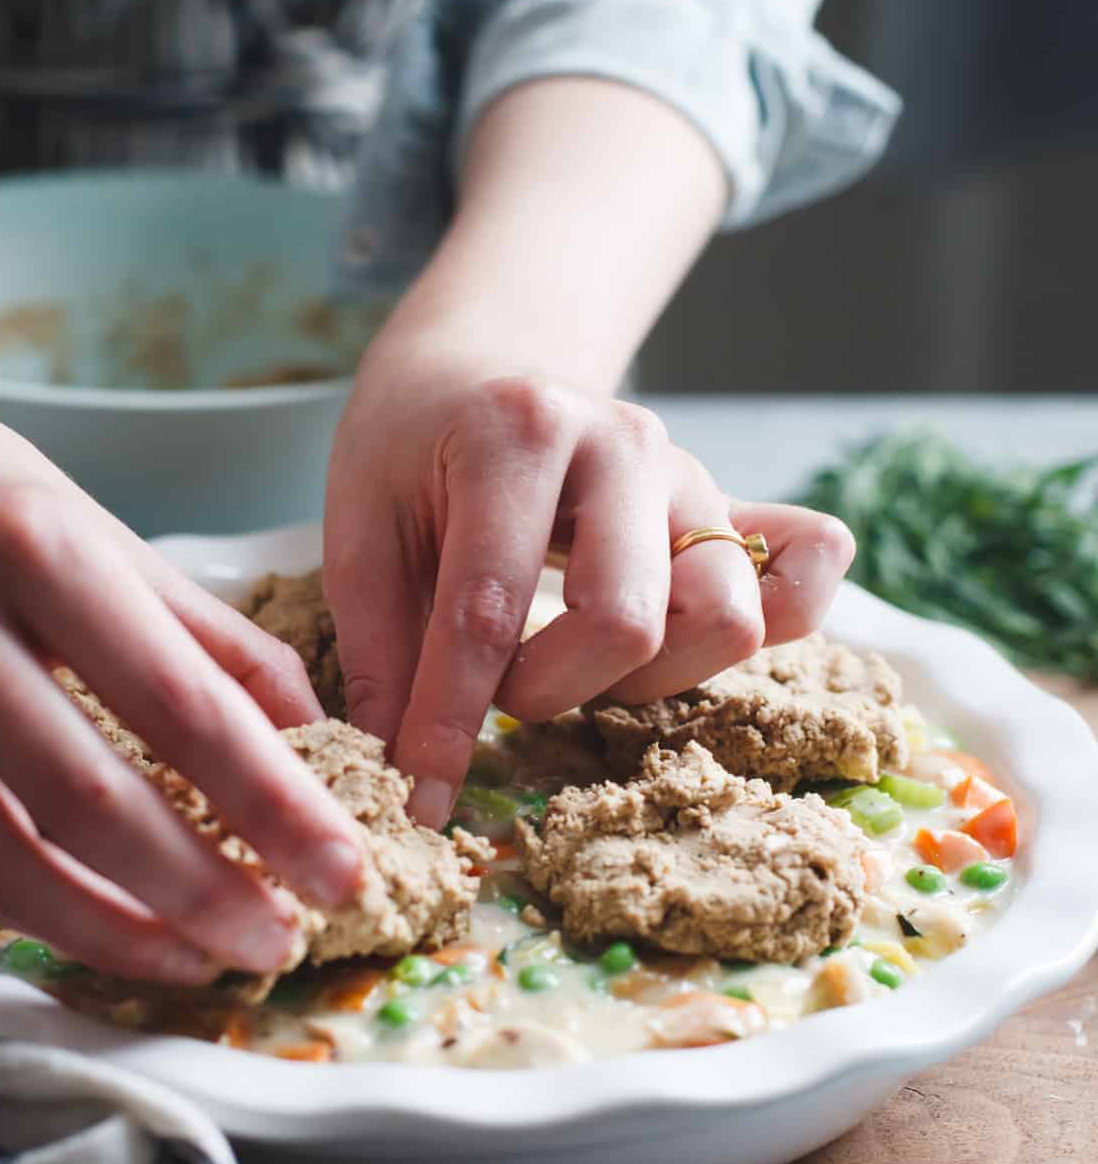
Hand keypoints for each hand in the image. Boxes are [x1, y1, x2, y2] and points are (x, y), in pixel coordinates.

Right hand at [0, 358, 363, 982]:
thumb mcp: (97, 527)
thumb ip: (206, 633)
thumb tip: (312, 733)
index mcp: (37, 549)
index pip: (179, 703)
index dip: (271, 801)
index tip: (340, 867)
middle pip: (89, 797)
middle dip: (200, 889)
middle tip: (278, 940)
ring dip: (113, 931)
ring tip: (202, 958)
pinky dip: (29, 912)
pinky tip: (105, 933)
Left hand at [325, 355, 853, 826]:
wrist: (479, 366)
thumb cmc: (412, 451)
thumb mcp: (359, 532)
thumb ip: (378, 652)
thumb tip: (398, 777)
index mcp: (520, 432)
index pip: (490, 607)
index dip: (449, 720)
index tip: (418, 797)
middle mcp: (627, 446)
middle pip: (627, 622)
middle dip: (548, 690)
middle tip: (496, 686)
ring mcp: (693, 477)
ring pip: (725, 618)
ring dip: (643, 679)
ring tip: (573, 664)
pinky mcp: (735, 509)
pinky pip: (806, 573)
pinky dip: (782, 621)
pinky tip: (689, 642)